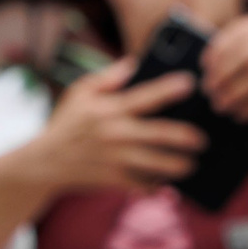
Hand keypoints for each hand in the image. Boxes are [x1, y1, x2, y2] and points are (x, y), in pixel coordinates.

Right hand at [26, 60, 206, 189]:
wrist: (45, 163)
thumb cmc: (66, 124)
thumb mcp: (79, 93)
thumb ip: (108, 77)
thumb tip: (134, 62)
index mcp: (110, 108)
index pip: (146, 96)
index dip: (170, 88)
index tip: (191, 83)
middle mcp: (115, 133)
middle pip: (160, 134)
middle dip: (186, 137)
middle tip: (202, 139)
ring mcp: (115, 159)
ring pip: (156, 164)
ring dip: (178, 166)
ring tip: (192, 165)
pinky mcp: (113, 180)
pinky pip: (143, 185)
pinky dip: (157, 186)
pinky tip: (169, 185)